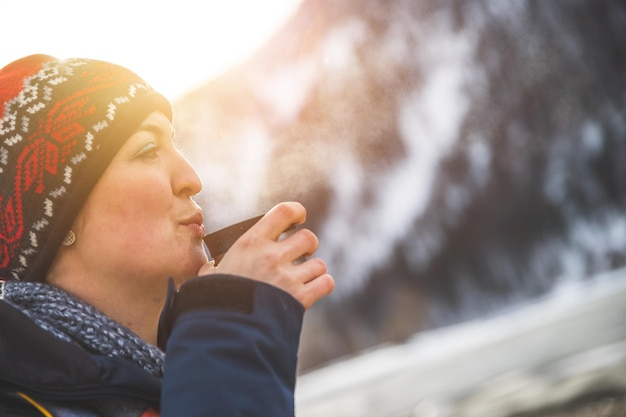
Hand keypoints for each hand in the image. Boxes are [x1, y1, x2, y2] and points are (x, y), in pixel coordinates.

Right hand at [197, 202, 333, 308]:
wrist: (225, 333)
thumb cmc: (214, 303)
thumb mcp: (209, 278)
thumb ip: (214, 268)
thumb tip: (211, 268)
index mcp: (250, 243)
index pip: (283, 212)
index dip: (297, 212)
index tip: (299, 218)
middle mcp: (272, 256)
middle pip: (308, 238)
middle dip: (308, 245)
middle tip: (300, 255)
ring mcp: (287, 278)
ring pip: (319, 263)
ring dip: (313, 270)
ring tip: (303, 277)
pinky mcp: (300, 299)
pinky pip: (326, 283)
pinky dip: (322, 285)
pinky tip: (312, 290)